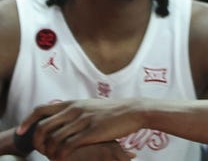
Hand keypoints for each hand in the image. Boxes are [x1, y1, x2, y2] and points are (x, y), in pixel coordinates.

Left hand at [21, 99, 142, 158]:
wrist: (134, 110)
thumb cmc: (113, 111)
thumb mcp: (90, 105)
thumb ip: (75, 110)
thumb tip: (60, 118)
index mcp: (73, 103)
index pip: (41, 110)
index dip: (27, 121)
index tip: (22, 131)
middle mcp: (75, 110)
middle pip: (43, 127)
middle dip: (37, 143)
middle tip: (41, 151)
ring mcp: (83, 120)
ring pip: (54, 139)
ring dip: (50, 152)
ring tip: (54, 157)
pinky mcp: (92, 132)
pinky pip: (68, 146)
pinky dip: (62, 156)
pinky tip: (64, 160)